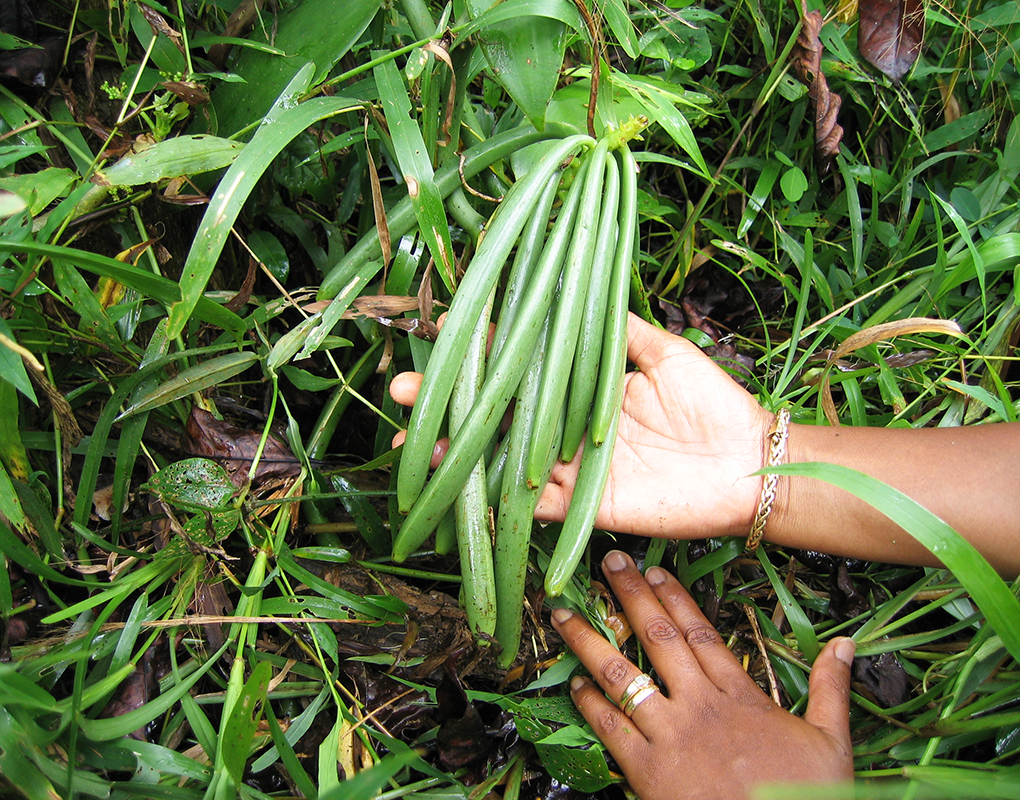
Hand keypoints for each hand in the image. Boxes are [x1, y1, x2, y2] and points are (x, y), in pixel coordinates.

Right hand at [390, 313, 774, 539]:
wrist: (749, 463)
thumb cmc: (714, 403)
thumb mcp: (664, 350)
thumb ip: (618, 327)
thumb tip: (578, 287)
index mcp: (583, 389)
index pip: (521, 368)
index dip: (480, 357)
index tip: (441, 340)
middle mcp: (569, 429)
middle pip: (498, 416)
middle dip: (449, 404)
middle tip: (400, 390)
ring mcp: (573, 468)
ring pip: (503, 461)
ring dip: (457, 451)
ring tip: (412, 440)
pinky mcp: (586, 505)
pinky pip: (533, 504)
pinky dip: (497, 496)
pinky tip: (457, 481)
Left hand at [552, 551, 854, 799]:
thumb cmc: (806, 799)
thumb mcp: (832, 742)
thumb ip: (832, 688)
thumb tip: (845, 644)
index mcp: (740, 695)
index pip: (700, 631)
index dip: (674, 596)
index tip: (654, 570)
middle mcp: (700, 705)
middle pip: (657, 637)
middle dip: (629, 596)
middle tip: (607, 563)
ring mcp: (670, 736)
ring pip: (621, 675)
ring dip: (588, 641)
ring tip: (561, 614)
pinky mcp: (648, 772)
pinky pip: (611, 729)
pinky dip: (589, 704)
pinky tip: (572, 684)